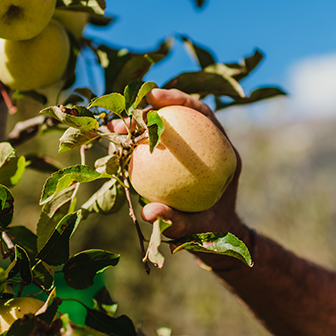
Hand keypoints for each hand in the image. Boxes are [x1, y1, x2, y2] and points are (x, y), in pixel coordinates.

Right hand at [112, 88, 250, 268]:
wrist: (216, 237)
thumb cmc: (211, 234)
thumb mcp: (197, 230)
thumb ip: (177, 221)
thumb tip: (149, 212)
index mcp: (223, 153)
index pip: (202, 114)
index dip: (179, 100)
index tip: (152, 98)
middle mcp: (208, 146)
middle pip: (178, 117)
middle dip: (147, 112)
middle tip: (121, 121)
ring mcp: (190, 151)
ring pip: (163, 130)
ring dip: (136, 127)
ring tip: (112, 130)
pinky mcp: (175, 160)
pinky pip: (154, 149)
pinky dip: (137, 148)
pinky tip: (117, 151)